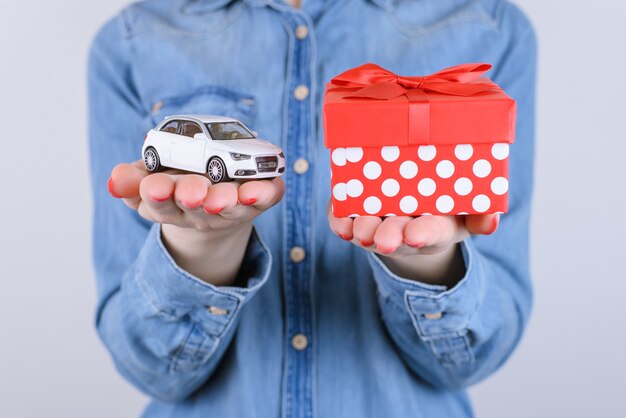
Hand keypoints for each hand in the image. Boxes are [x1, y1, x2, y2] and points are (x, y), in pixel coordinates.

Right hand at [107, 161, 284, 284]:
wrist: (216, 204)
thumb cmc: (178, 186)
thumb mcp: (148, 182)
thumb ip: (132, 181)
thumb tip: (115, 178)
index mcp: (169, 206)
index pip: (159, 204)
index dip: (157, 196)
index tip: (154, 186)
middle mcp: (200, 212)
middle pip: (195, 209)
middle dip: (193, 198)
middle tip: (193, 193)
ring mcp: (230, 209)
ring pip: (229, 208)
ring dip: (227, 201)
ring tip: (224, 196)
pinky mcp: (258, 202)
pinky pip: (264, 200)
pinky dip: (265, 194)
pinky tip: (262, 188)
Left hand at [327, 202, 498, 286]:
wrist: (415, 206)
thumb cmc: (444, 206)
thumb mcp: (468, 211)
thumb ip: (480, 214)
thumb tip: (491, 220)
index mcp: (436, 226)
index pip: (432, 232)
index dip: (424, 233)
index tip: (415, 235)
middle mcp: (404, 229)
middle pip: (397, 234)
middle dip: (390, 236)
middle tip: (385, 239)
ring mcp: (378, 223)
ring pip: (369, 229)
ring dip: (363, 229)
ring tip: (360, 229)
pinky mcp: (353, 213)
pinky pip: (344, 220)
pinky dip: (339, 221)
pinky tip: (338, 222)